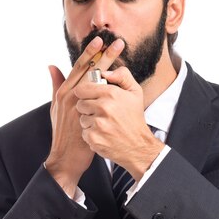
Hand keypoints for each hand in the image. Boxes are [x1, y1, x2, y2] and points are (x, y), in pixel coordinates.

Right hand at [45, 37, 124, 196]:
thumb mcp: (55, 107)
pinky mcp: (87, 116)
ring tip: (120, 52)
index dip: (89, 53)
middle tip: (116, 41)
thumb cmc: (63, 132)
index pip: (78, 68)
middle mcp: (71, 96)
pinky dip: (111, 86)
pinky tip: (121, 78)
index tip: (100, 40)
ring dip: (110, 65)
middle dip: (103, 55)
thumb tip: (52, 66)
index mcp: (64, 92)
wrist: (66, 157)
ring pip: (97, 80)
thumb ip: (56, 86)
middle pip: (90, 70)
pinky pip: (101, 99)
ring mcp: (80, 106)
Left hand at [74, 66, 164, 181]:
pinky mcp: (94, 138)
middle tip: (100, 113)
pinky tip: (103, 134)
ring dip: (89, 121)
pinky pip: (84, 132)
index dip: (85, 93)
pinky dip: (91, 134)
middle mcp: (104, 108)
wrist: (138, 146)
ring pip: (81, 118)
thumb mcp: (135, 92)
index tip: (90, 97)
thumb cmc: (134, 118)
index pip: (82, 88)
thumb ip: (122, 76)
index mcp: (112, 94)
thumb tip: (105, 72)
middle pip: (80, 104)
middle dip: (87, 108)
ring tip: (103, 124)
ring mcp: (98, 124)